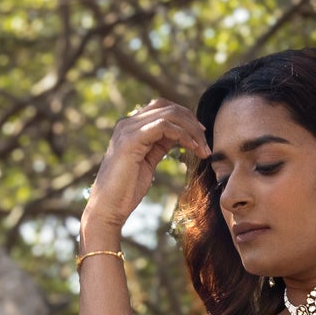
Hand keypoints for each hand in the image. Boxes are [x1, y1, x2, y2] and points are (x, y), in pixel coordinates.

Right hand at [81, 99, 211, 241]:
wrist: (108, 207)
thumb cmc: (127, 189)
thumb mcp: (148, 161)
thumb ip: (160, 145)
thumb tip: (179, 135)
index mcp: (131, 126)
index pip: (162, 107)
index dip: (185, 117)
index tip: (201, 136)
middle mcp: (127, 123)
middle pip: (167, 107)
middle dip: (191, 122)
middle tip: (206, 144)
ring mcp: (127, 129)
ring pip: (168, 114)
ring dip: (191, 130)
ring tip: (203, 150)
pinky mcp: (131, 140)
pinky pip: (163, 126)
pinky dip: (182, 135)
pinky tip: (192, 148)